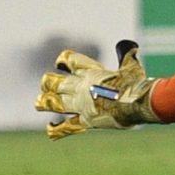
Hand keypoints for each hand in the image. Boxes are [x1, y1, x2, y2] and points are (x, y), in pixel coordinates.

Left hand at [35, 40, 160, 137]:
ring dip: (45, 102)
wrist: (136, 103)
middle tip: (46, 83)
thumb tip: (129, 45)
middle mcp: (81, 87)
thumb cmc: (135, 84)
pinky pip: (66, 127)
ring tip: (39, 102)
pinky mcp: (85, 121)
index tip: (59, 62)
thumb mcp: (131, 67)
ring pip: (55, 103)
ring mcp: (81, 105)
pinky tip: (49, 128)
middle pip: (56, 82)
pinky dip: (56, 129)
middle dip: (50, 82)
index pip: (70, 61)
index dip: (63, 60)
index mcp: (91, 72)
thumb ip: (127, 56)